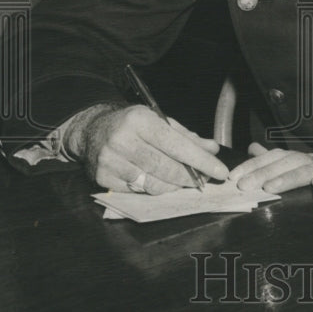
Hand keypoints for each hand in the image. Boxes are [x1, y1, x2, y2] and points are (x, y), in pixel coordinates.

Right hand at [74, 104, 227, 193]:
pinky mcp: (103, 178)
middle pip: (166, 167)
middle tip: (203, 180)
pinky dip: (153, 189)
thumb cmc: (132, 125)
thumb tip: (212, 149)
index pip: (176, 144)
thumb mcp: (158, 121)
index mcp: (139, 120)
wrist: (92, 130)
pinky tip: (157, 181)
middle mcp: (122, 139)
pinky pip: (138, 191)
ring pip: (153, 184)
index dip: (201, 160)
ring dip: (173, 186)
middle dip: (190, 177)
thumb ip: (186, 136)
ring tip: (181, 181)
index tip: (219, 171)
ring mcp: (110, 161)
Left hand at [228, 143, 312, 193]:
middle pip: (288, 162)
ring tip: (271, 188)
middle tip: (245, 185)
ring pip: (309, 171)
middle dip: (264, 173)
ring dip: (290, 178)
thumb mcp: (298, 166)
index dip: (253, 165)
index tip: (234, 177)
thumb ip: (275, 160)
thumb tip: (253, 148)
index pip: (273, 157)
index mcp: (300, 158)